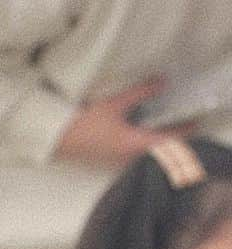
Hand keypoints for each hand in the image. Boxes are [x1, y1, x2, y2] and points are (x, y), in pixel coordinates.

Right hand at [54, 78, 193, 167]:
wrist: (58, 139)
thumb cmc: (85, 122)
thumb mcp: (114, 103)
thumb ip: (140, 92)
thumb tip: (162, 82)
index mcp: (132, 145)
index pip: (167, 143)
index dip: (182, 133)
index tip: (192, 122)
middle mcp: (128, 158)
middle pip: (159, 152)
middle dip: (173, 139)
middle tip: (181, 122)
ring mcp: (119, 162)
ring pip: (147, 156)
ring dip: (158, 144)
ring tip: (165, 128)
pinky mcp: (111, 161)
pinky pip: (136, 157)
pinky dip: (145, 147)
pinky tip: (144, 135)